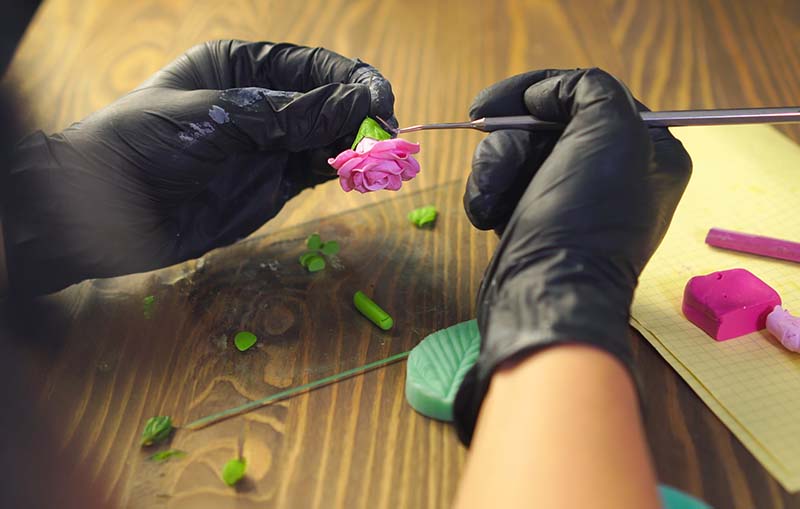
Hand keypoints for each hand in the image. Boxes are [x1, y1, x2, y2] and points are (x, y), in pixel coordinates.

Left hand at [1, 40, 395, 295]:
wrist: (105, 212)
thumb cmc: (145, 145)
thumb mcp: (216, 119)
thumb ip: (286, 115)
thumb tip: (354, 105)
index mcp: (242, 67)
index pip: (312, 65)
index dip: (351, 80)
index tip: (378, 100)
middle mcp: (262, 103)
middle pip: (328, 101)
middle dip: (360, 114)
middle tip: (387, 137)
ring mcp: (269, 145)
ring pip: (329, 138)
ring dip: (357, 146)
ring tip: (379, 159)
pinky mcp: (273, 184)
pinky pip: (317, 171)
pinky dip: (341, 171)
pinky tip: (356, 174)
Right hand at [453, 68, 691, 443]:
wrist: (547, 295)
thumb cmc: (586, 218)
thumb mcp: (608, 132)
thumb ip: (587, 89)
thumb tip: (546, 94)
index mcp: (648, 148)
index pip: (589, 94)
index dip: (539, 90)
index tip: (495, 103)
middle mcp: (613, 171)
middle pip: (545, 124)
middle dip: (510, 140)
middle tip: (490, 154)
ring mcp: (572, 197)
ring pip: (517, 153)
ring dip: (494, 170)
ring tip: (491, 199)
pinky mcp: (537, 218)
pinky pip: (505, 185)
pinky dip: (489, 194)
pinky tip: (488, 215)